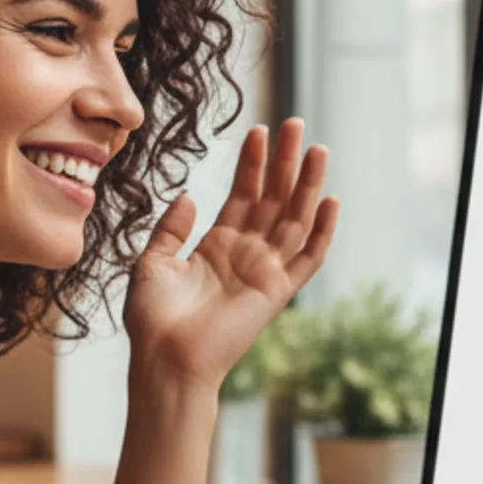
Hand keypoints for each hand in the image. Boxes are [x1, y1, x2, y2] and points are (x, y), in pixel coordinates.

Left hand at [123, 118, 336, 393]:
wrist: (165, 359)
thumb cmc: (154, 319)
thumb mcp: (152, 262)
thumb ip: (171, 228)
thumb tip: (188, 196)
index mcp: (217, 245)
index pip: (243, 194)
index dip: (253, 164)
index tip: (260, 131)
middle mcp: (246, 253)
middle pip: (274, 198)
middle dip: (285, 162)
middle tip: (296, 124)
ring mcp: (265, 270)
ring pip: (295, 218)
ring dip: (307, 184)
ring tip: (316, 149)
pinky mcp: (277, 291)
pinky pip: (308, 258)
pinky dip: (322, 231)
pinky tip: (330, 200)